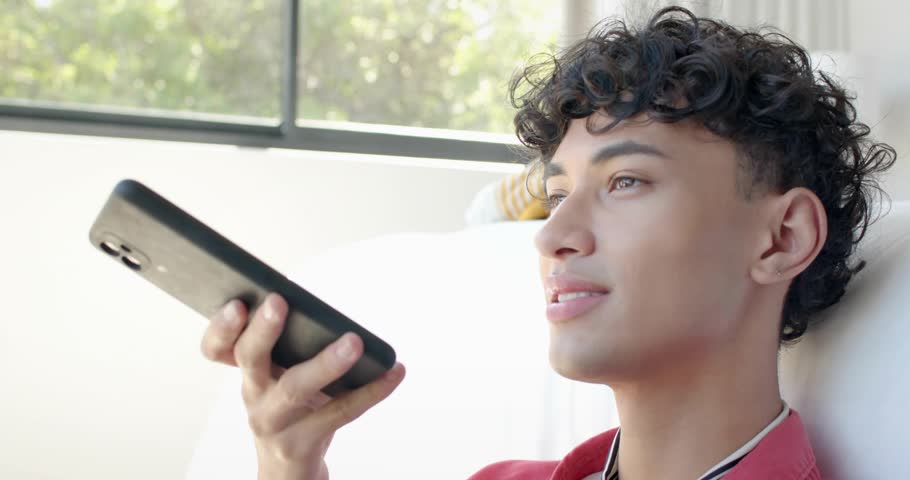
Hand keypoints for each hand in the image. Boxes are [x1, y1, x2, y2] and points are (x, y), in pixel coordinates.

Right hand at [201, 293, 405, 479]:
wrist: (289, 469)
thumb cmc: (292, 407)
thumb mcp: (282, 376)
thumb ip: (293, 346)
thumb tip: (331, 314)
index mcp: (248, 370)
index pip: (217, 348)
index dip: (221, 327)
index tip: (237, 303)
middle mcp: (253, 394)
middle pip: (249, 358)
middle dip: (263, 329)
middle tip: (278, 302)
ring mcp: (274, 421)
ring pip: (295, 388)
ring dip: (326, 363)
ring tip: (354, 342)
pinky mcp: (302, 442)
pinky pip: (340, 412)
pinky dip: (372, 390)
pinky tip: (395, 372)